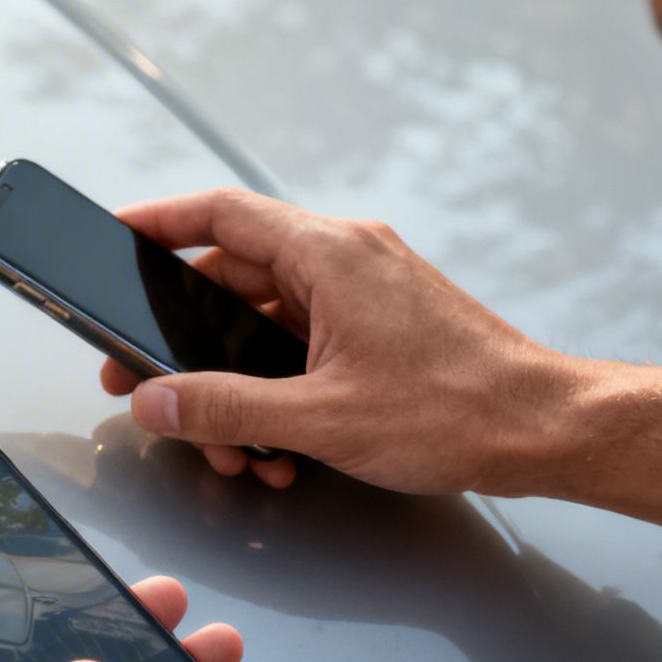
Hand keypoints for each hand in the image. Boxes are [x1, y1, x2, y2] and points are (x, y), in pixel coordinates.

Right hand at [99, 189, 661, 546]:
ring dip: (233, 382)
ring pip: (264, 324)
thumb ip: (224, 409)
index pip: (220, 215)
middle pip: (231, 280)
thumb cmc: (459, 410)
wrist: (548, 430)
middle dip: (183, 340)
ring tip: (227, 443)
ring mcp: (366, 293)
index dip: (157, 222)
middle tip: (143, 380)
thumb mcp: (319, 418)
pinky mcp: (380, 328)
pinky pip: (301, 345)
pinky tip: (276, 446)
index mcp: (330, 255)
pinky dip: (275, 389)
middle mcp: (346, 260)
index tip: (113, 236)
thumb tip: (155, 403)